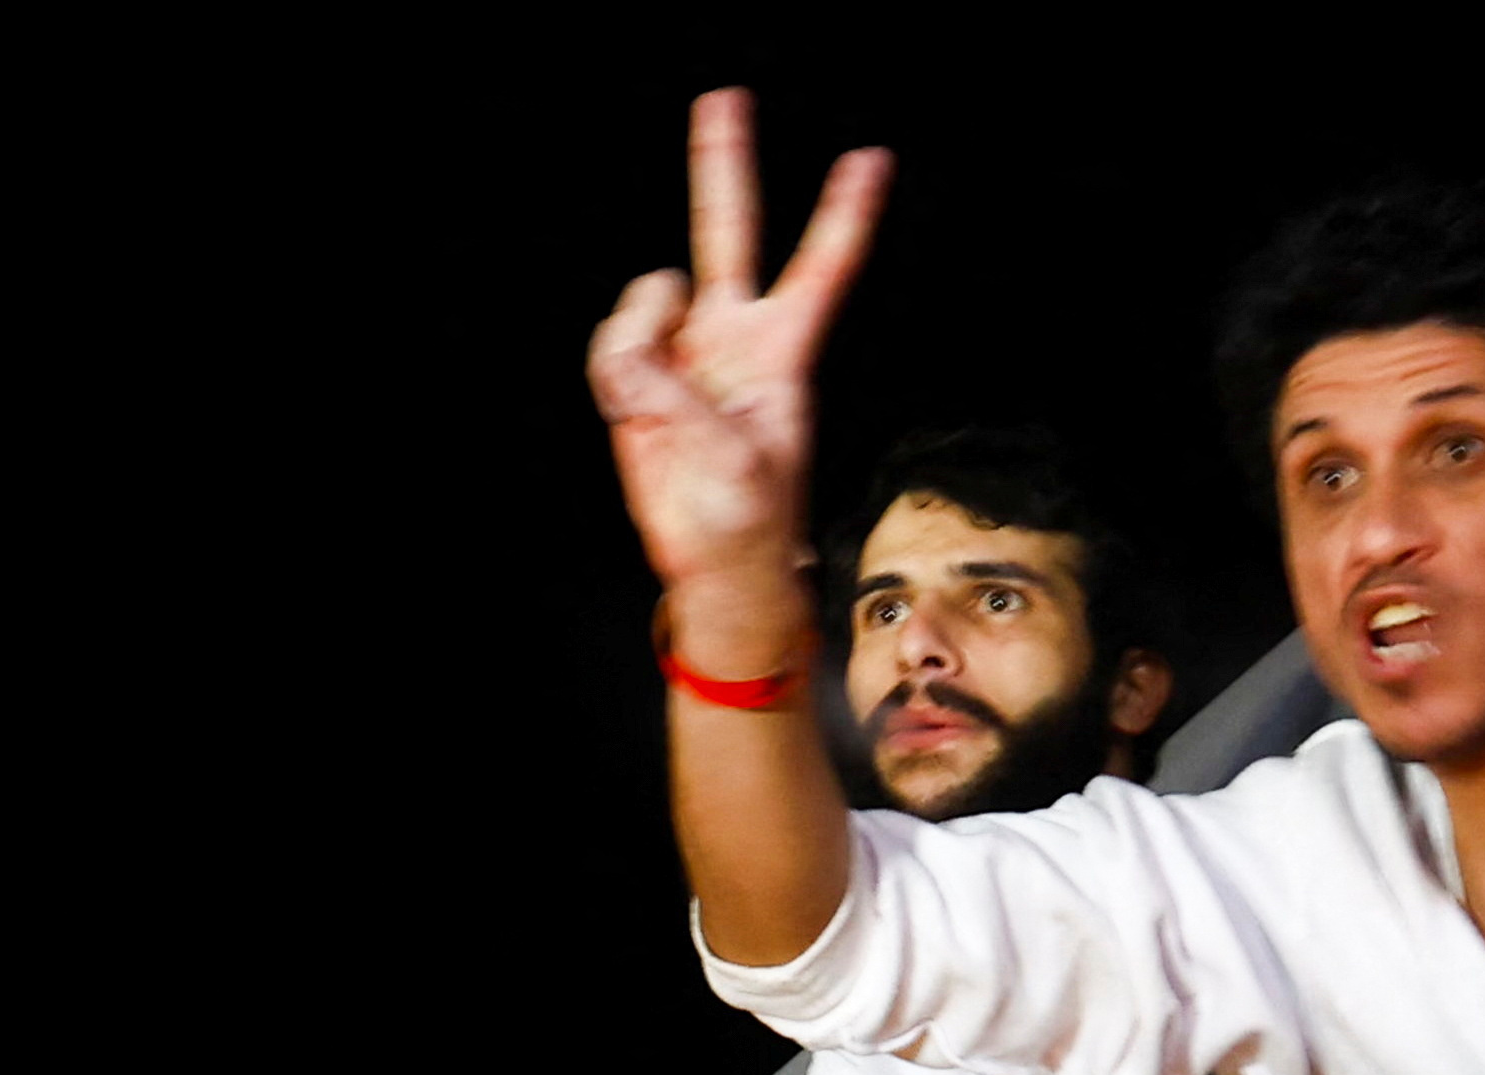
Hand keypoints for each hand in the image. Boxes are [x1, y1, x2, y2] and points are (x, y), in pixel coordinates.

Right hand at [584, 90, 889, 603]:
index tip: (873, 159)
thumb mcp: (728, 459)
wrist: (715, 567)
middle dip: (725, 166)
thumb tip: (633, 336)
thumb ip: (671, 387)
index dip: (845, 215)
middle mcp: (733, 339)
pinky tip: (636, 413)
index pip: (822, 269)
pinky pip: (611, 347)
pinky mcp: (640, 377)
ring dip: (638, 346)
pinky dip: (615, 376)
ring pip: (644, 300)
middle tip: (727, 97)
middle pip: (730, 234)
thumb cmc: (748, 522)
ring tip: (661, 412)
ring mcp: (684, 353)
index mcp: (783, 354)